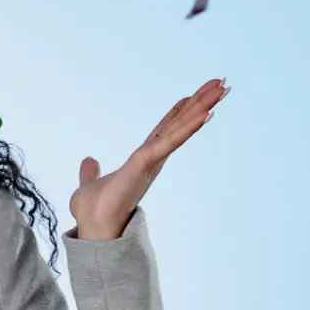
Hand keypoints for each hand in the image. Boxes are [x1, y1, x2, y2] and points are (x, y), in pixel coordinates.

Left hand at [69, 78, 229, 239]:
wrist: (92, 226)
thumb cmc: (94, 211)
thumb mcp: (90, 184)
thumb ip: (91, 173)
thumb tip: (88, 162)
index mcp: (142, 160)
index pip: (164, 130)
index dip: (179, 112)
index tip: (194, 95)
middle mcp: (152, 158)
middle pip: (179, 124)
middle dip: (201, 103)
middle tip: (222, 83)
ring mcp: (152, 161)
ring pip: (181, 128)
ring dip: (201, 107)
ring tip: (221, 89)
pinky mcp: (146, 163)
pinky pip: (170, 141)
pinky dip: (187, 127)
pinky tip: (205, 113)